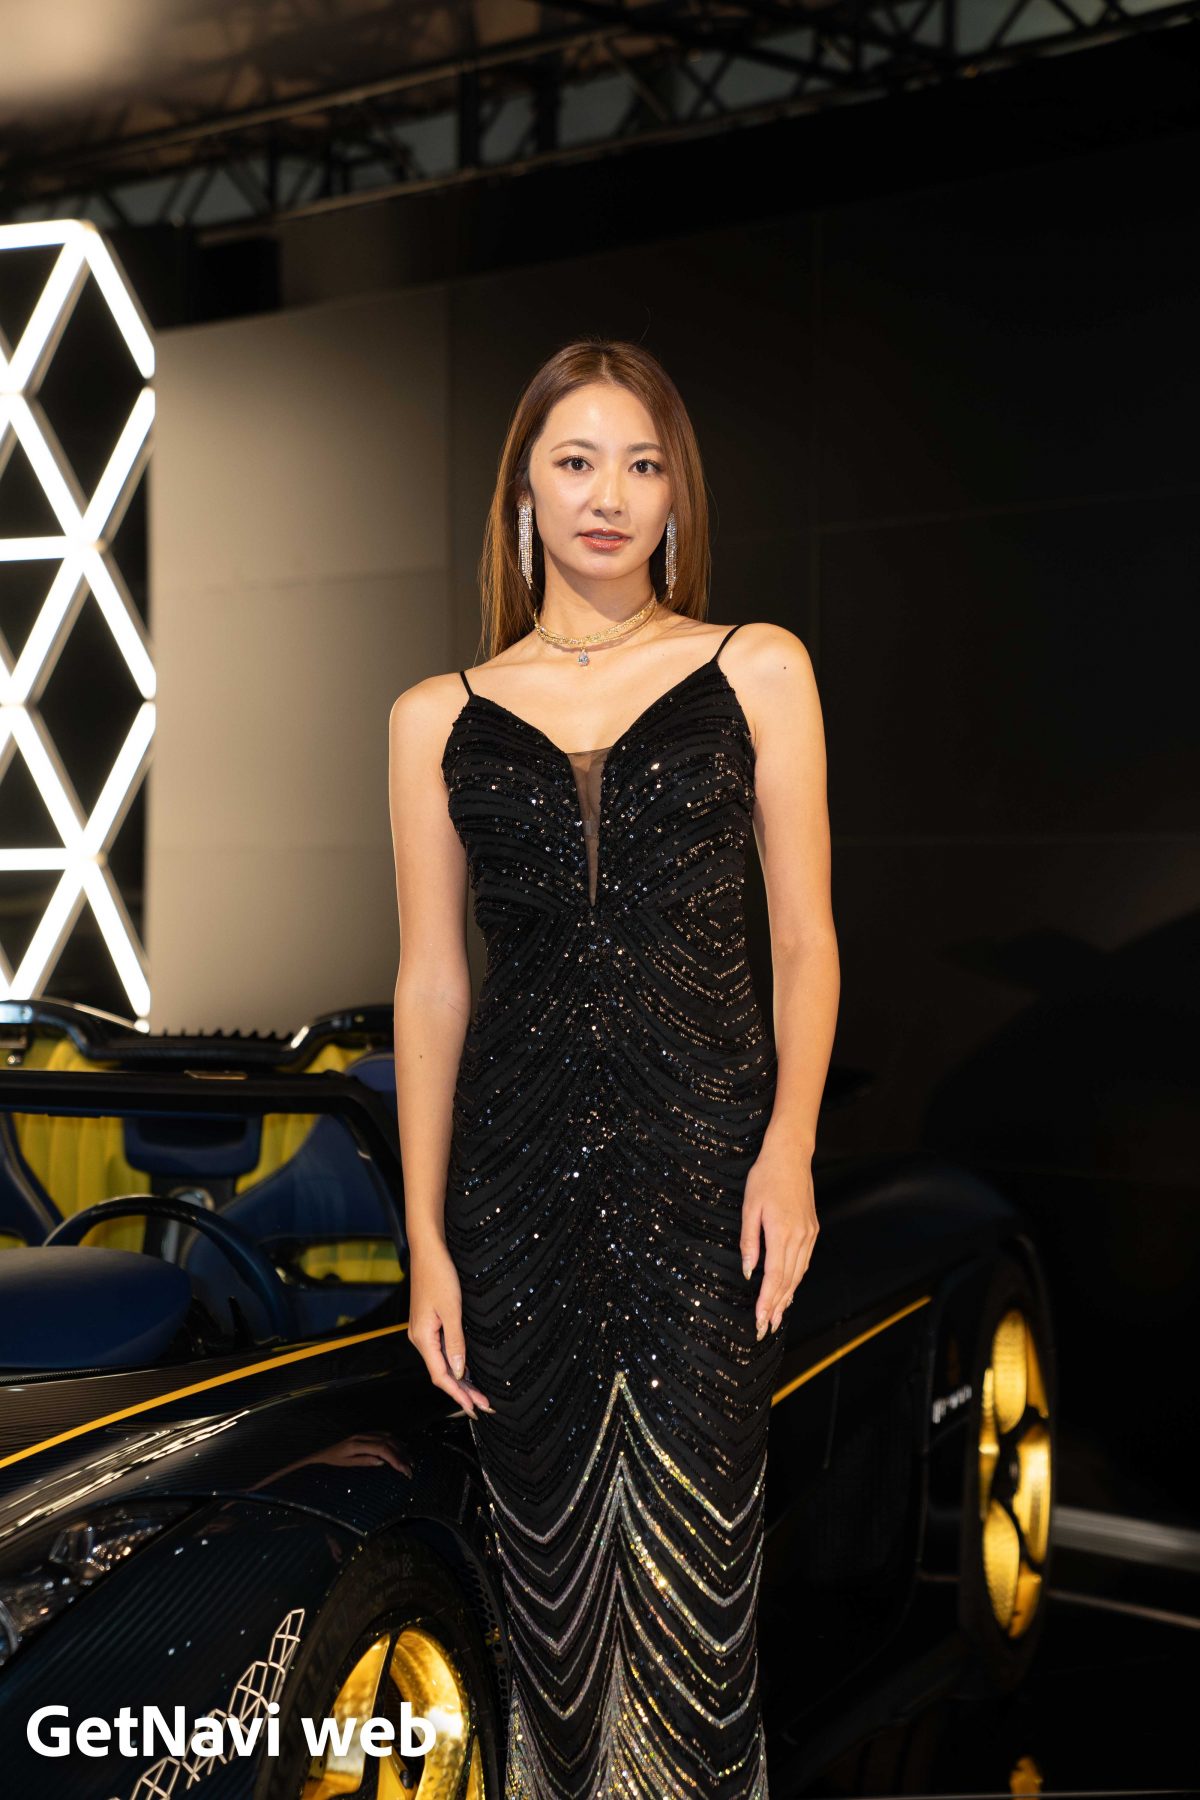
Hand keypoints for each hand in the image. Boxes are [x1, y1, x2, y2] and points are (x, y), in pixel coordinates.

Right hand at [408, 1239, 493, 1417]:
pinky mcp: (429, 1324)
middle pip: (442, 1373)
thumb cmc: (439, 1274)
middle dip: (463, 1391)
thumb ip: (456, 1342)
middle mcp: (420, 1338)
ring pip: (443, 1364)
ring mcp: (424, 1331)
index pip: (441, 1376)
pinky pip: (442, 1351)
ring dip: (461, 1379)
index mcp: (423, 1338)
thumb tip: (460, 1372)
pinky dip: (456, 1364)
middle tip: (484, 1406)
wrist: (428, 1250)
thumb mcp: (452, 1310)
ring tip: (480, 1395)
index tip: (475, 1408)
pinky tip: (469, 1372)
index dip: (458, 1395)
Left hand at [740, 1143, 818, 1339]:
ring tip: (777, 1316)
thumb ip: (749, 1241)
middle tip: (766, 1328)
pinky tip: (790, 1290)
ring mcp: (809, 1234)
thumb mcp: (750, 1207)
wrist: (790, 1155)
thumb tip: (748, 1271)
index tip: (760, 1320)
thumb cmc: (765, 1177)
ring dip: (787, 1297)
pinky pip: (805, 1262)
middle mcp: (800, 1237)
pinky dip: (796, 1279)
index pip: (774, 1276)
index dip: (767, 1301)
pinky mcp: (813, 1230)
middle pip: (788, 1280)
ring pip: (798, 1274)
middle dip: (777, 1306)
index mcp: (782, 1232)